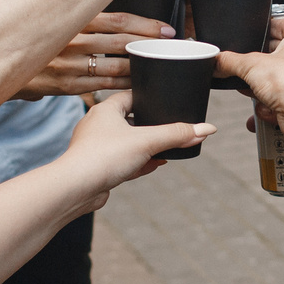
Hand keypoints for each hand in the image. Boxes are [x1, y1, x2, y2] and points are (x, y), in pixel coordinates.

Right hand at [15, 10, 177, 98]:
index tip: (165, 28)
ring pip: (112, 69)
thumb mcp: (36, 1)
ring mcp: (66, 69)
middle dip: (148, 45)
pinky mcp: (62, 88)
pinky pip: (98, 87)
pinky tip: (136, 83)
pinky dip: (119, 85)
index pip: (114, 20)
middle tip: (171, 45)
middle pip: (119, 45)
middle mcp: (68, 44)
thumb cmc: (18, 25)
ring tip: (160, 63)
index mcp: (66, 19)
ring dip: (138, 67)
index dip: (143, 24)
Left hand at [64, 92, 211, 197]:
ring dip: (146, 146)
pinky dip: (138, 163)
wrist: (76, 188)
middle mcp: (98, 125)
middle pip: (130, 120)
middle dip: (150, 126)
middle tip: (170, 128)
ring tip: (166, 149)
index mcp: (105, 109)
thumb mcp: (147, 141)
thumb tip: (207, 129)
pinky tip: (154, 165)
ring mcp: (96, 147)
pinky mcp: (98, 168)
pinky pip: (122, 162)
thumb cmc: (103, 156)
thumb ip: (177, 134)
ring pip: (127, 143)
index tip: (166, 100)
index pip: (131, 95)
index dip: (149, 97)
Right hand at [220, 12, 283, 130]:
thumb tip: (217, 60)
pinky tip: (261, 107)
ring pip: (277, 79)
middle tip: (245, 61)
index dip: (270, 24)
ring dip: (261, 85)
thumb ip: (230, 61)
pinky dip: (268, 105)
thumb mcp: (251, 65)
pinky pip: (279, 99)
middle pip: (278, 54)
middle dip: (260, 60)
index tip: (258, 27)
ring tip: (248, 86)